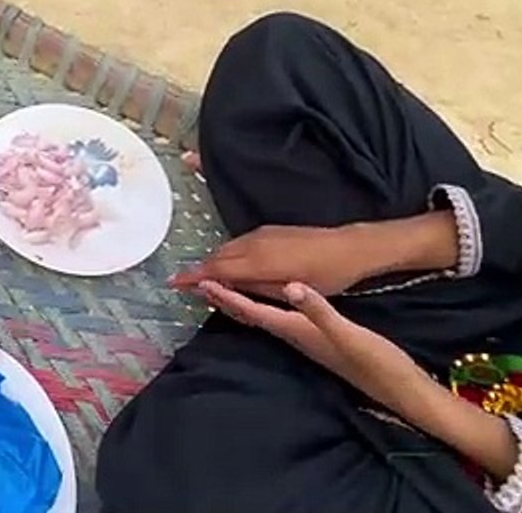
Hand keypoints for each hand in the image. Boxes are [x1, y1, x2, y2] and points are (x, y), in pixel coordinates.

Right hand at [171, 225, 370, 297]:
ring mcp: (261, 234)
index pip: (215, 270)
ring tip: (204, 278)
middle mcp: (253, 243)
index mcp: (257, 261)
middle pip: (216, 257)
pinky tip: (229, 264)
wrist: (349, 248)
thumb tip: (224, 288)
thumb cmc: (324, 276)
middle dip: (199, 270)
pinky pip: (237, 242)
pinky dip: (226, 255)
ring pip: (226, 248)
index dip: (192, 277)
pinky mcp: (269, 230)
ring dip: (212, 262)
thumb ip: (254, 289)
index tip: (173, 283)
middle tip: (185, 285)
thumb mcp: (289, 290)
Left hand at [199, 281, 432, 418]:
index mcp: (297, 332)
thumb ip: (319, 310)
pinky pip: (280, 321)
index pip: (254, 312)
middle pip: (252, 317)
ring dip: (242, 306)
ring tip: (224, 292)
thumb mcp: (350, 334)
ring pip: (263, 319)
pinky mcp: (317, 341)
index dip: (228, 296)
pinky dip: (265, 308)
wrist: (400, 390)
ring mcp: (306, 341)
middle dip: (226, 301)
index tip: (203, 283)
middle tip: (201, 285)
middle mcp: (295, 337)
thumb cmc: (377, 363)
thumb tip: (290, 286)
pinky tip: (270, 304)